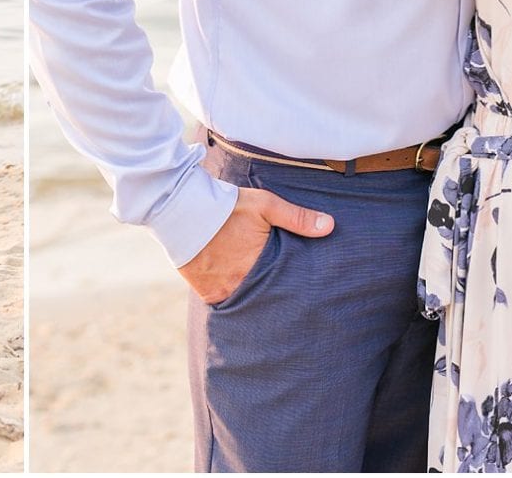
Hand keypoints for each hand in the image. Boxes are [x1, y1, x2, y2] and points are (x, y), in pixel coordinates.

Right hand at [177, 185, 333, 304]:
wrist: (181, 207)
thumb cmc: (226, 206)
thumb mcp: (265, 205)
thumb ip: (296, 217)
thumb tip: (330, 226)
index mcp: (259, 267)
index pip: (282, 289)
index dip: (290, 293)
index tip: (300, 298)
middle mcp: (240, 284)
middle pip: (263, 300)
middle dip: (272, 301)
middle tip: (284, 306)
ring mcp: (221, 290)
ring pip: (244, 303)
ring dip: (251, 300)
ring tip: (263, 303)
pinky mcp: (204, 291)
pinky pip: (222, 303)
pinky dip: (230, 299)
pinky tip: (238, 295)